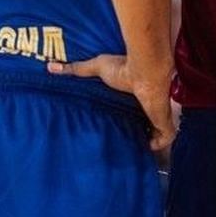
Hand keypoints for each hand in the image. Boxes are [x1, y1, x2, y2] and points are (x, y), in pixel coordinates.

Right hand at [48, 55, 176, 150]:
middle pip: (143, 123)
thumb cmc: (123, 68)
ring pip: (156, 133)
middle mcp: (146, 106)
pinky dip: (157, 145)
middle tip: (122, 141)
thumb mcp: (96, 68)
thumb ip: (76, 69)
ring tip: (134, 149)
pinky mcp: (163, 123)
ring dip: (148, 140)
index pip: (131, 110)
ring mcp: (156, 115)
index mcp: (133, 96)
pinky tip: (146, 148)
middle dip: (135, 132)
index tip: (114, 125)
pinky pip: (165, 139)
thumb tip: (50, 67)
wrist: (145, 71)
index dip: (125, 118)